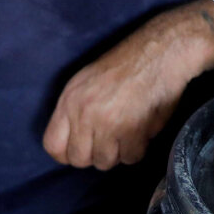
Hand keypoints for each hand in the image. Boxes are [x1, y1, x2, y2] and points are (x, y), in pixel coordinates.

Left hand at [42, 17, 197, 169]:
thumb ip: (74, 111)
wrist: (161, 51)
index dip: (67, 152)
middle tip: (110, 140)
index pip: (52, 145)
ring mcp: (108, 124)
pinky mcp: (132, 131)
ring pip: (106, 162)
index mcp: (69, 99)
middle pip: (79, 159)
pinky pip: (131, 157)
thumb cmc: (127, 63)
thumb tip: (74, 142)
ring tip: (128, 132)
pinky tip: (142, 130)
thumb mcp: (87, 80)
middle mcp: (84, 114)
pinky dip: (138, 148)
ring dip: (119, 152)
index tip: (82, 148)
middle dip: (95, 154)